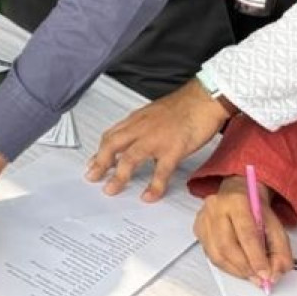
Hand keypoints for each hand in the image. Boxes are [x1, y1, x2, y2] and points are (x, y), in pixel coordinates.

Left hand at [86, 78, 230, 200]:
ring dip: (118, 177)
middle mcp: (141, 129)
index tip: (92, 163)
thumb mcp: (154, 113)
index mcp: (136, 120)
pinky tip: (148, 196)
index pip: (111, 136)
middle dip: (99, 163)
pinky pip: (160, 171)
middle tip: (92, 178)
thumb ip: (142, 126)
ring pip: (130, 159)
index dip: (100, 151)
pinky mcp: (173, 149)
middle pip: (112, 146)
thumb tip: (135, 138)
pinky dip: (153, 186)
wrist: (205, 99)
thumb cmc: (184, 105)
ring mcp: (156, 139)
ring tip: (111, 190)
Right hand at [196, 177, 292, 285]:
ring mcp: (203, 218)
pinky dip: (226, 266)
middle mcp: (215, 207)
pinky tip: (238, 267)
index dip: (256, 257)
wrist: (237, 192)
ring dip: (235, 270)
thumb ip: (280, 249)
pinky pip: (210, 255)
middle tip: (259, 279)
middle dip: (245, 267)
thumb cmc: (255, 208)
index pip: (246, 233)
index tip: (266, 274)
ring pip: (216, 253)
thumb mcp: (275, 224)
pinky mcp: (198, 228)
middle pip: (227, 245)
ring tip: (250, 275)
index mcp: (237, 201)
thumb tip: (275, 272)